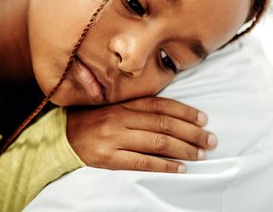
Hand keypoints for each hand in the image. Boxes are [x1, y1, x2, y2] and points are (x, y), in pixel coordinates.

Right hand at [66, 97, 217, 172]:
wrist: (60, 138)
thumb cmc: (89, 120)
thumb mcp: (111, 107)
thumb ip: (135, 107)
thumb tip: (169, 114)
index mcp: (122, 104)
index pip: (159, 106)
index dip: (184, 112)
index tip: (204, 119)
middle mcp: (120, 119)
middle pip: (163, 124)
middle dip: (191, 132)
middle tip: (211, 140)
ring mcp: (114, 139)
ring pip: (157, 143)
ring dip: (183, 149)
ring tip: (201, 154)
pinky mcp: (109, 159)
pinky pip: (142, 163)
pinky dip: (164, 166)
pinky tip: (180, 168)